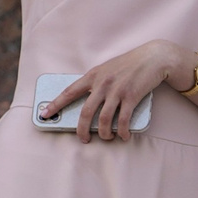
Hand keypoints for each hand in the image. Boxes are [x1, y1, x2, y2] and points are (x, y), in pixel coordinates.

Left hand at [44, 40, 190, 142]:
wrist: (153, 57)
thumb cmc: (130, 64)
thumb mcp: (108, 69)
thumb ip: (97, 82)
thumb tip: (89, 99)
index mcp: (93, 75)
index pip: (69, 92)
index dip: (55, 105)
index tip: (44, 114)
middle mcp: (102, 83)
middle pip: (86, 112)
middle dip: (82, 130)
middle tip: (83, 139)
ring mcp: (117, 91)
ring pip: (104, 120)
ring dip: (105, 133)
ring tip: (107, 137)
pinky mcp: (131, 97)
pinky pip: (123, 120)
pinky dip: (122, 131)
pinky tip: (124, 135)